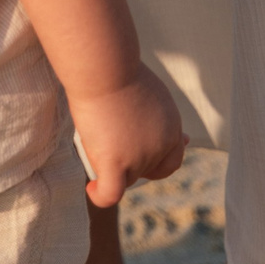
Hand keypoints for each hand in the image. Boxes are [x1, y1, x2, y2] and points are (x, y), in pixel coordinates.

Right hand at [68, 66, 188, 205]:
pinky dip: (101, 195)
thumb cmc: (121, 70)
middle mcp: (160, 147)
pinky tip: (92, 189)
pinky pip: (111, 193)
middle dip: (130, 160)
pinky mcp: (115, 162)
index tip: (144, 156)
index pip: (172, 159)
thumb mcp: (150, 92)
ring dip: (110, 167)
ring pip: (124, 177)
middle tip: (110, 140)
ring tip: (94, 143)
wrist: (105, 68)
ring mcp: (138, 158)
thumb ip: (157, 116)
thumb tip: (171, 133)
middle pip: (144, 169)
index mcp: (171, 128)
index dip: (159, 161)